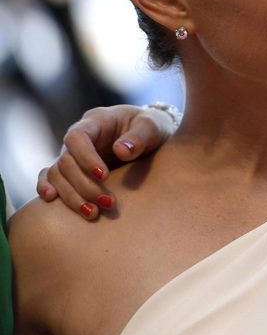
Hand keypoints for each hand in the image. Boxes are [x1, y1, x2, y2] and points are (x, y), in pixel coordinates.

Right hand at [36, 105, 176, 219]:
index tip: (103, 176)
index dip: (85, 157)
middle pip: (67, 161)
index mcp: (97, 120)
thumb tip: (121, 151)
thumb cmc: (150, 126)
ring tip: (93, 213)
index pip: (77, 137)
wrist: (151, 134)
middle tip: (109, 203)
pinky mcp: (73, 168)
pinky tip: (51, 201)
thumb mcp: (152, 126)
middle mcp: (80, 137)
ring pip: (59, 174)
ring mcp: (73, 153)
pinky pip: (51, 176)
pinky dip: (47, 187)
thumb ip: (140, 136)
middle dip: (85, 185)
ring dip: (72, 195)